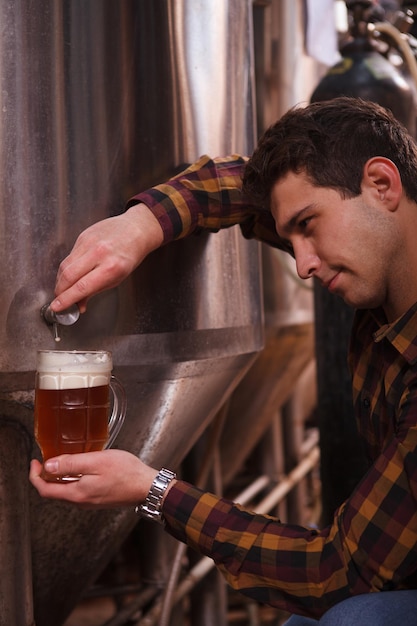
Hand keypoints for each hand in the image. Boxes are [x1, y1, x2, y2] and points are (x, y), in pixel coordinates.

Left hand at [29, 450, 158, 508]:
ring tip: (61, 461)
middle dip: (45, 476)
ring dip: (58, 478)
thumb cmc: (126, 472)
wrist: (146, 486)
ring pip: (65, 491)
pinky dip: (71, 480)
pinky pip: (77, 491)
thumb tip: (49, 465)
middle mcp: (81, 501)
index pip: (45, 490)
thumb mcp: (96, 461)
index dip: (35, 476)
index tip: (35, 462)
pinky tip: (79, 468)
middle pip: (54, 492)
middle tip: (44, 460)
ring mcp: (90, 502)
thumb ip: (71, 464)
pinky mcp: (98, 499)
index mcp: (77, 493)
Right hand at [51, 203, 163, 312]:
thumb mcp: (117, 279)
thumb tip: (79, 304)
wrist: (136, 229)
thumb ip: (95, 291)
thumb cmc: (129, 256)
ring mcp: (89, 243)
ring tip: (63, 288)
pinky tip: (71, 273)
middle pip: (68, 276)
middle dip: (59, 291)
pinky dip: (67, 267)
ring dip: (60, 280)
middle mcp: (99, 254)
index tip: (57, 307)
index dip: (66, 299)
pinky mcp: (83, 236)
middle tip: (58, 299)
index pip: (82, 287)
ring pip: (65, 265)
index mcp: (111, 268)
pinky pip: (69, 255)